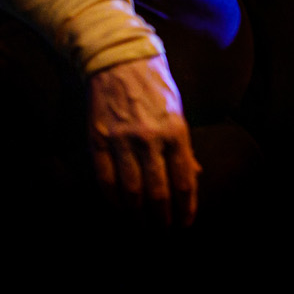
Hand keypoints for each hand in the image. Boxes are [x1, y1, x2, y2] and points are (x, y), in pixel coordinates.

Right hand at [86, 54, 200, 225]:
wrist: (118, 59)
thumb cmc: (155, 86)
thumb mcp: (178, 112)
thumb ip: (184, 146)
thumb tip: (194, 175)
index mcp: (176, 131)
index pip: (184, 180)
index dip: (185, 207)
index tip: (184, 224)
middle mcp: (150, 139)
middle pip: (158, 192)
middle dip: (162, 219)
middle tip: (163, 234)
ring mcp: (122, 140)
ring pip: (131, 191)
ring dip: (137, 215)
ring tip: (141, 228)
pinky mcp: (98, 140)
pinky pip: (105, 179)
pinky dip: (112, 199)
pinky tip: (118, 209)